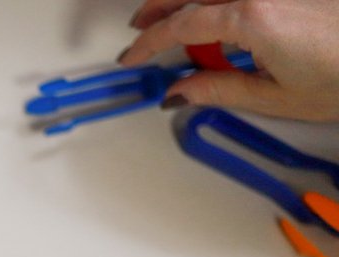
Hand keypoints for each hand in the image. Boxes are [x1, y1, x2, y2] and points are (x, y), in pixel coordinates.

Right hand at [120, 0, 338, 119]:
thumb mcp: (273, 97)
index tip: (133, 57)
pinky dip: (220, 2)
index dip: (149, 42)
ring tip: (173, 18)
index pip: (182, 24)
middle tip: (141, 28)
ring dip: (189, 1)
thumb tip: (180, 92)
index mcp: (252, 17)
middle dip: (159, 7)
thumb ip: (217, 90)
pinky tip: (216, 18)